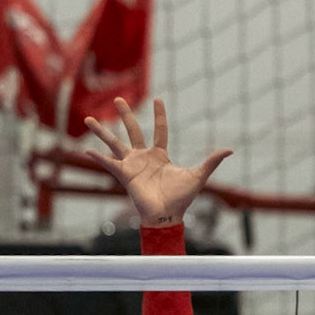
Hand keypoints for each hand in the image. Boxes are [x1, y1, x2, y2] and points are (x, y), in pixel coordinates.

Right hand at [82, 98, 231, 225]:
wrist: (168, 215)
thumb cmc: (182, 199)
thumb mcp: (199, 176)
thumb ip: (212, 162)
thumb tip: (230, 149)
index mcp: (160, 155)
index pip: (160, 130)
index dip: (160, 115)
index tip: (158, 99)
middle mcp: (144, 157)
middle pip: (133, 130)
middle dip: (126, 114)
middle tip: (119, 98)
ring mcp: (132, 165)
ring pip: (114, 143)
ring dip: (102, 132)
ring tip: (87, 119)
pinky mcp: (124, 175)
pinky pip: (107, 163)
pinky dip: (96, 158)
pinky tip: (84, 150)